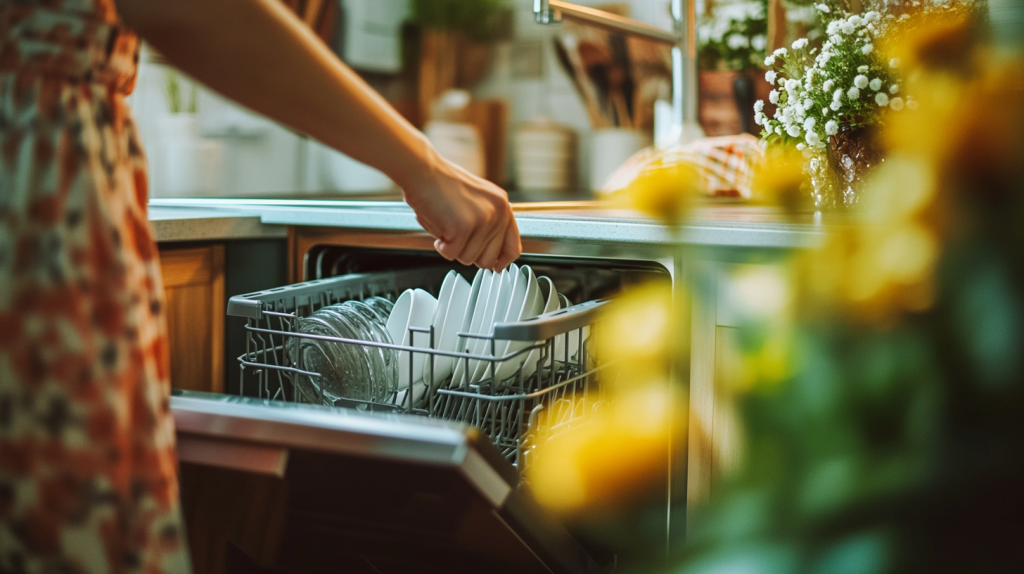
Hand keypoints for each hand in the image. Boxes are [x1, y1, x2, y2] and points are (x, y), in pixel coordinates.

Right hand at [402, 151, 520, 270]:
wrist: (422, 171)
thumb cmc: (442, 184)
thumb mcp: (477, 200)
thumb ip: (489, 223)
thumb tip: (492, 254)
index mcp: (502, 205)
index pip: (512, 246)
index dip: (502, 261)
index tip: (495, 266)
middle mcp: (497, 213)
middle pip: (488, 259)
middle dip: (469, 253)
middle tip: (457, 238)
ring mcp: (482, 220)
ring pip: (468, 259)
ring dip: (453, 248)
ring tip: (446, 227)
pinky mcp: (463, 227)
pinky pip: (451, 254)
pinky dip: (441, 246)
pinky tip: (439, 228)